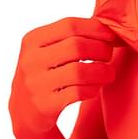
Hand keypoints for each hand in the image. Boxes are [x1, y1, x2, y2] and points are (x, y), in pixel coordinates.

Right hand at [8, 16, 124, 137]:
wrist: (25, 113)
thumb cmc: (47, 74)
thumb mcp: (49, 50)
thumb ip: (73, 36)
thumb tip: (112, 26)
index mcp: (32, 40)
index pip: (70, 25)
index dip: (97, 29)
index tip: (113, 37)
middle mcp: (30, 60)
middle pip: (77, 46)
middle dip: (102, 50)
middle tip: (108, 57)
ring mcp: (35, 84)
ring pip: (80, 71)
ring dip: (102, 72)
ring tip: (108, 74)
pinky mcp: (44, 106)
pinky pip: (79, 93)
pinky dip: (93, 89)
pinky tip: (94, 88)